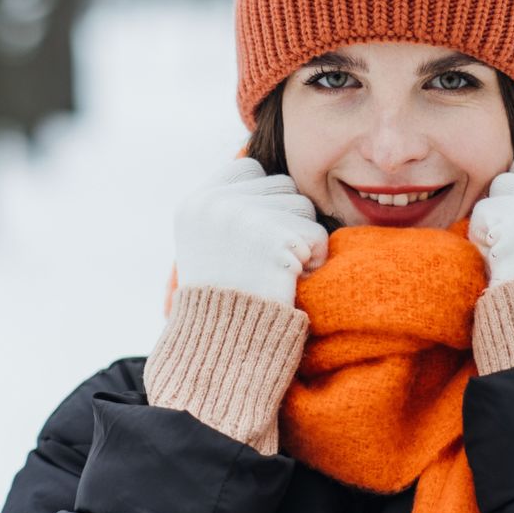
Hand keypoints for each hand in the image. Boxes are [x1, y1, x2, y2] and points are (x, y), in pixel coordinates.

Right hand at [174, 158, 328, 306]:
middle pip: (283, 185)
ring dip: (301, 240)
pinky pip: (317, 236)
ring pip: (303, 206)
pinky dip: (313, 260)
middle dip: (285, 219)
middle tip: (263, 259)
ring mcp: (244, 218)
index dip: (264, 199)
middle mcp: (216, 203)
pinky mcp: (275, 239)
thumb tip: (268, 170)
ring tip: (272, 270)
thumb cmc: (222, 298)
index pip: (251, 167)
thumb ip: (229, 204)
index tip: (255, 236)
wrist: (222, 345)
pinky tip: (287, 281)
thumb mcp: (207, 240)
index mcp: (196, 201)